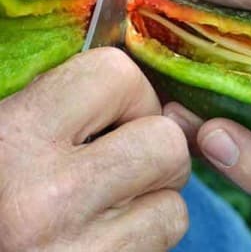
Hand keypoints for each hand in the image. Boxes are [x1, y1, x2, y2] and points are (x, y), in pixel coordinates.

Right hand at [0, 48, 189, 250]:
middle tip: (126, 159)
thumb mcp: (5, 133)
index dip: (131, 92)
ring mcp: (78, 248)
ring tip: (114, 202)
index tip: (118, 112)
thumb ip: (58, 107)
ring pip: (175, 199)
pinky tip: (110, 234)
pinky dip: (149, 233)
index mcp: (16, 137)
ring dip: (156, 196)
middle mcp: (48, 195)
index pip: (117, 74)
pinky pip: (165, 236)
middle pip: (166, 140)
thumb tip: (130, 89)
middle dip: (158, 146)